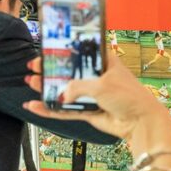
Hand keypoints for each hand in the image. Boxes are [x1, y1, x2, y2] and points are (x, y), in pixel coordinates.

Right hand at [23, 54, 170, 151]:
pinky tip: (35, 106)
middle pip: (69, 72)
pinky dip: (51, 109)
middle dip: (51, 69)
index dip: (65, 50)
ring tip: (31, 82)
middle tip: (34, 66)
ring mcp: (92, 95)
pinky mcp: (88, 112)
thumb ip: (78, 87)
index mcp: (104, 63)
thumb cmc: (129, 97)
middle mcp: (97, 78)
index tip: (48, 48)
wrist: (140, 122)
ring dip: (48, 88)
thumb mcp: (101, 85)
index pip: (82, 52)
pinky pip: (65, 110)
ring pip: (65, 91)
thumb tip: (62, 94)